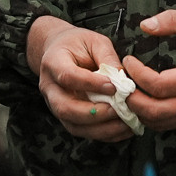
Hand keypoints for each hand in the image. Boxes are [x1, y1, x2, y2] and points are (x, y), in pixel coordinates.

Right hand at [26, 16, 135, 142]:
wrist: (58, 51)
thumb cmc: (78, 44)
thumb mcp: (94, 41)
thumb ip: (107, 57)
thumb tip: (123, 79)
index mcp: (53, 62)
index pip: (68, 77)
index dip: (90, 84)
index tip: (113, 87)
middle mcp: (50, 88)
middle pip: (65, 108)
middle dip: (94, 114)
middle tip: (118, 110)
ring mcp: (56, 105)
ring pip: (73, 125)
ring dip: (101, 129)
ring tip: (125, 123)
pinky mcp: (66, 117)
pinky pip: (82, 131)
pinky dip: (103, 134)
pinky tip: (122, 129)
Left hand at [124, 11, 175, 132]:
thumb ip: (173, 20)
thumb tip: (145, 25)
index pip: (157, 85)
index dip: (137, 74)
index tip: (128, 61)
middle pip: (153, 111)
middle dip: (130, 98)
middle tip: (120, 81)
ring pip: (157, 122)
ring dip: (137, 110)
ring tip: (127, 91)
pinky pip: (165, 124)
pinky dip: (148, 116)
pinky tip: (140, 101)